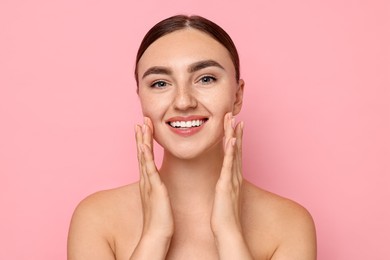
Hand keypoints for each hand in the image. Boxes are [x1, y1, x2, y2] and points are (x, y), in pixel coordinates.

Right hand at [135, 117, 173, 240]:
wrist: (156, 235)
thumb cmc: (159, 219)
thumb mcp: (159, 199)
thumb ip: (158, 189)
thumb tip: (160, 184)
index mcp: (148, 181)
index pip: (145, 157)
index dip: (144, 142)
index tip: (145, 128)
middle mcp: (146, 180)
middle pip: (142, 153)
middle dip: (141, 136)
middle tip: (141, 120)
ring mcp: (148, 183)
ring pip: (143, 158)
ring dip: (142, 141)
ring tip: (141, 126)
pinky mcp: (154, 189)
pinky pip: (148, 170)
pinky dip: (145, 157)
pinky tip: (143, 146)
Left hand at [211, 112, 243, 237]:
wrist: (227, 230)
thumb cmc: (224, 215)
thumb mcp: (224, 196)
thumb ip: (224, 186)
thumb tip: (222, 181)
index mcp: (233, 177)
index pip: (235, 153)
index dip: (235, 137)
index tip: (234, 124)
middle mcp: (235, 175)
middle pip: (237, 149)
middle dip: (235, 131)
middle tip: (234, 115)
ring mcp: (232, 179)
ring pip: (234, 153)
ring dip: (234, 136)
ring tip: (234, 120)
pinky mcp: (226, 184)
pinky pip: (229, 165)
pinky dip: (232, 152)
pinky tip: (232, 140)